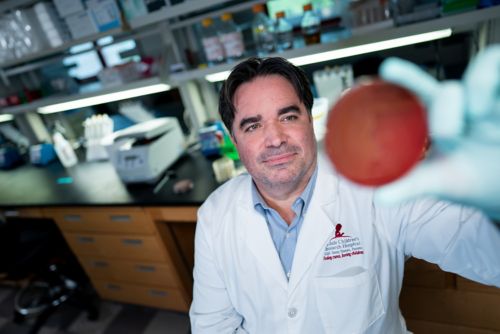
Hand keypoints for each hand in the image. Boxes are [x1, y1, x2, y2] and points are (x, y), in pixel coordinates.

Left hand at [374, 45, 499, 218]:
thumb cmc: (465, 177)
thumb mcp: (437, 181)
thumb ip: (409, 186)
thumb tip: (378, 198)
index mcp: (438, 116)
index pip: (419, 90)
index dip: (405, 75)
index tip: (386, 67)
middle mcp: (463, 101)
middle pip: (449, 88)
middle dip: (445, 113)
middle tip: (448, 140)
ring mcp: (492, 98)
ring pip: (485, 63)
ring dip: (477, 88)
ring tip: (477, 116)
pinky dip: (497, 81)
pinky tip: (496, 107)